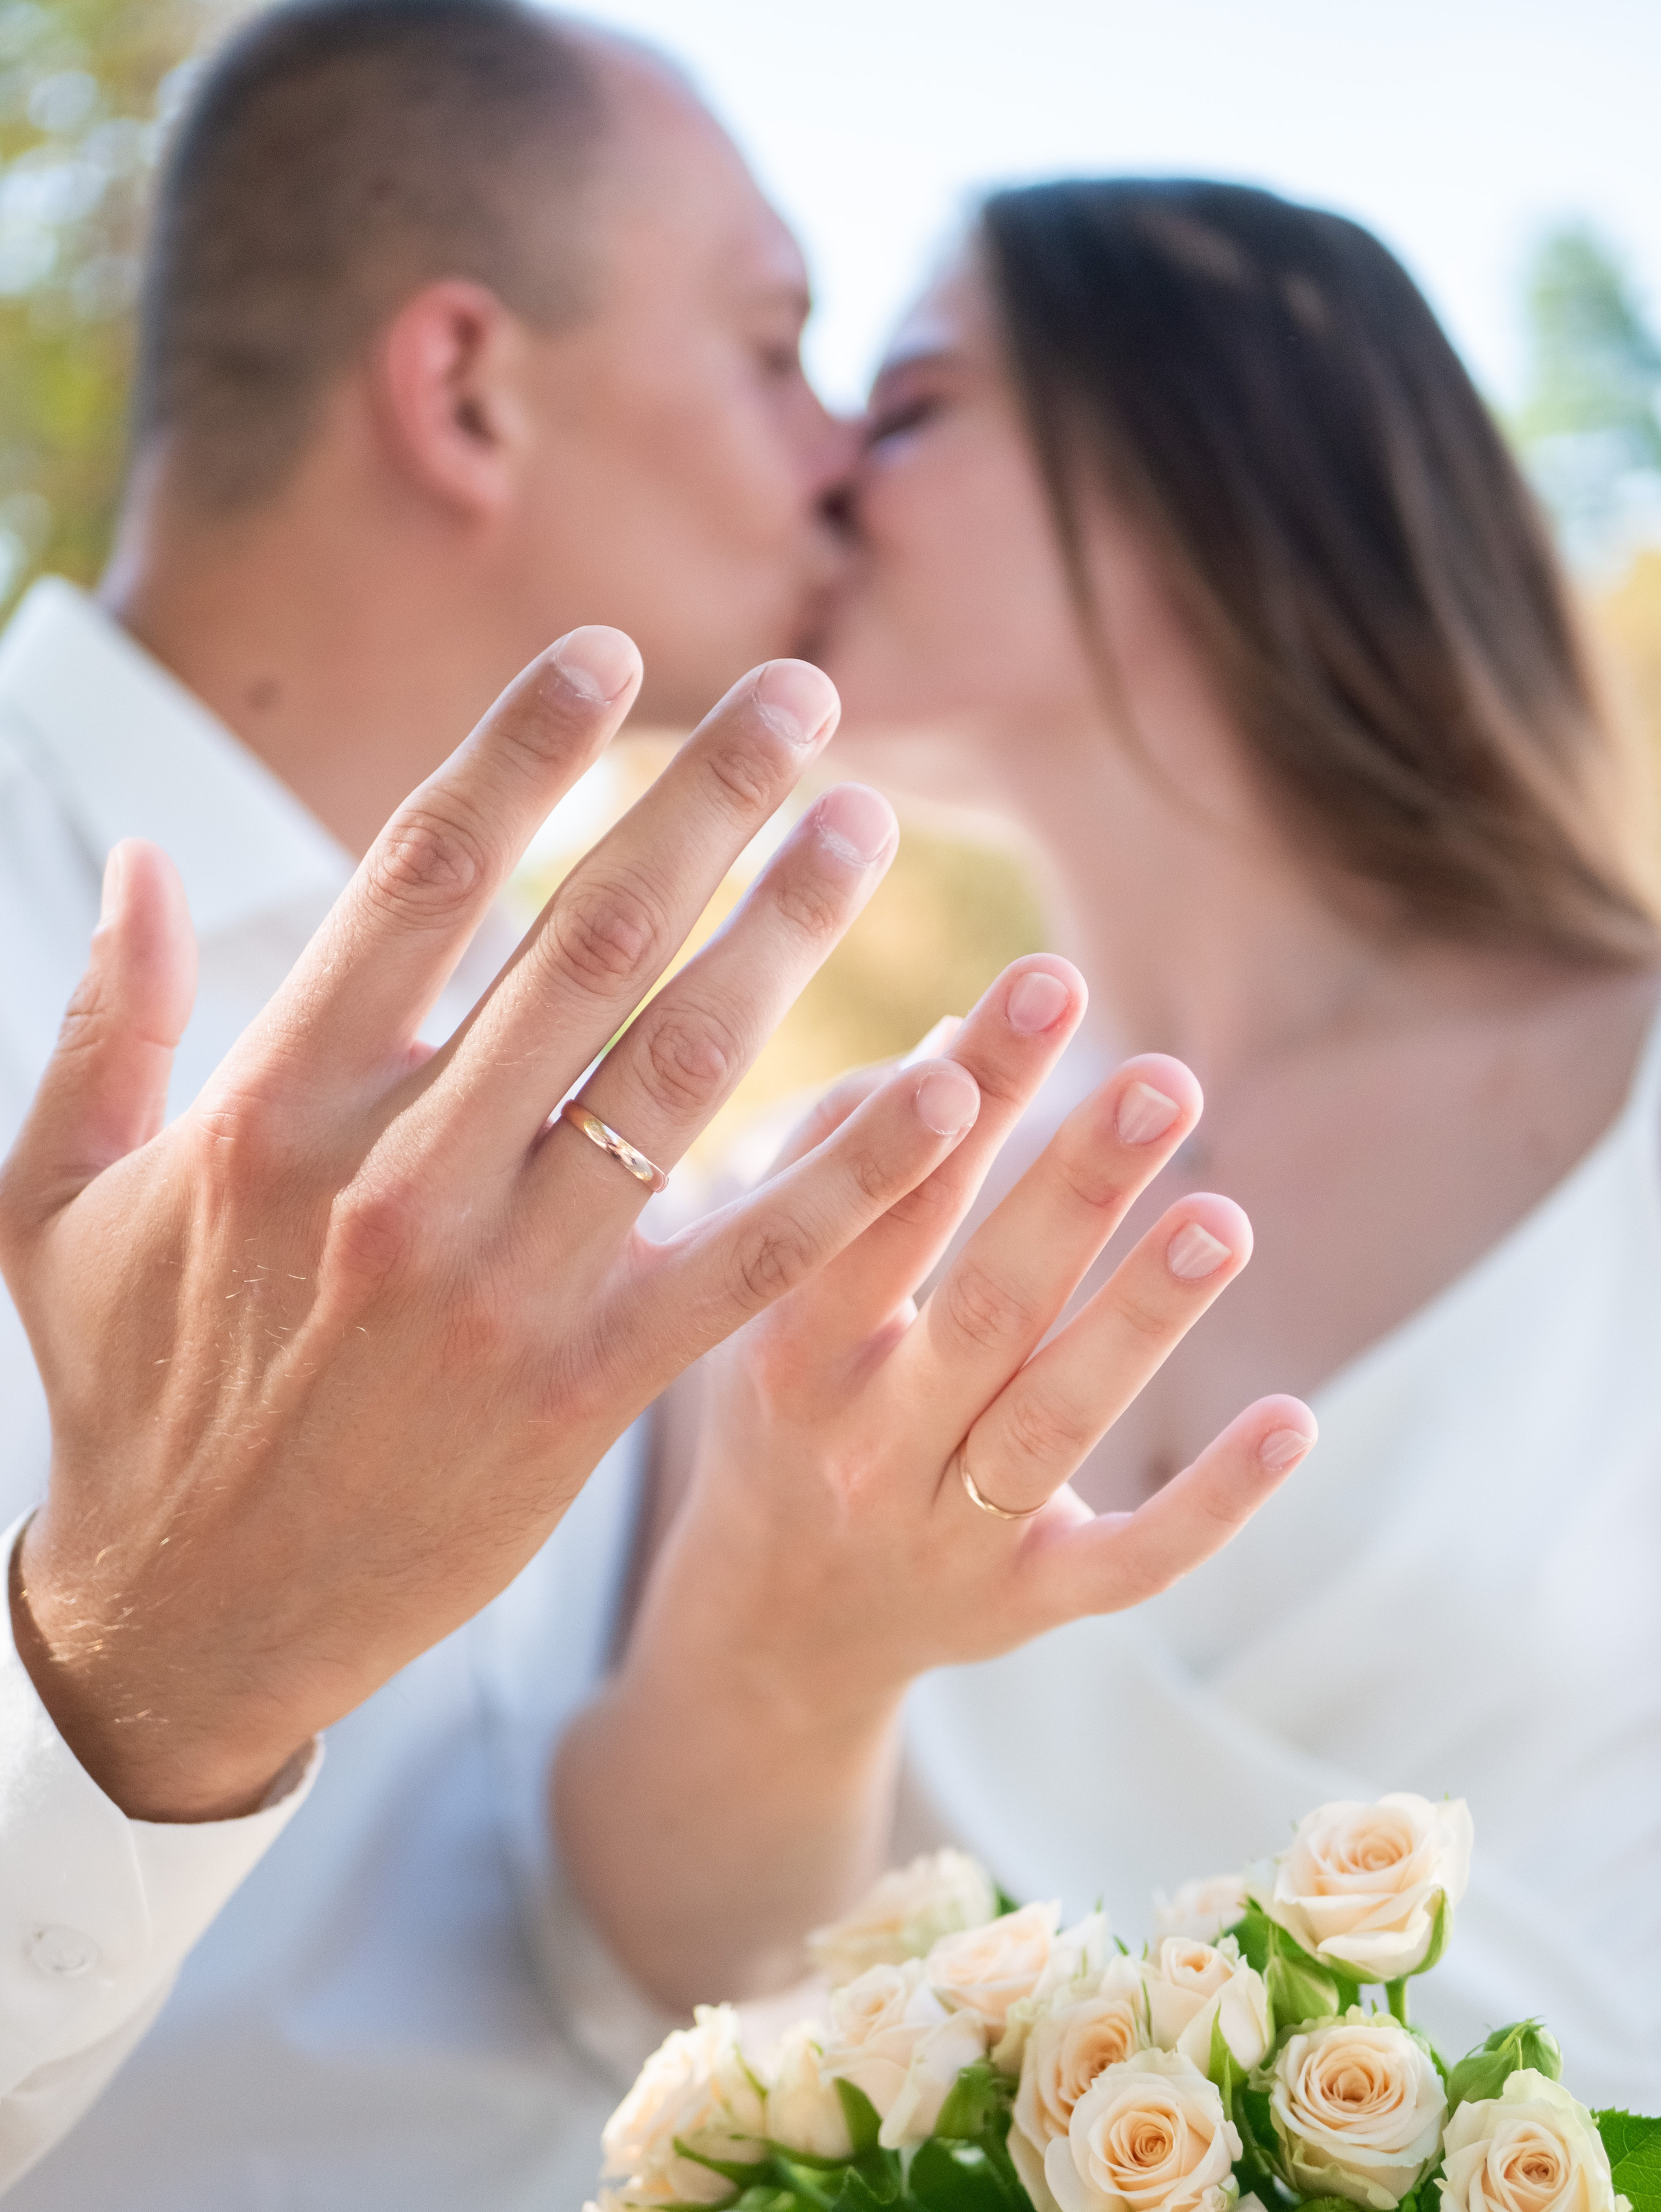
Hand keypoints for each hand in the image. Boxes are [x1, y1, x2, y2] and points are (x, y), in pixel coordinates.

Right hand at [0, 632, 984, 1821]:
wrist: (193, 1615)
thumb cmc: (134, 1389)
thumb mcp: (56, 1201)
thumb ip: (106, 1023)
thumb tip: (144, 863)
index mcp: (273, 1106)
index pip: (418, 879)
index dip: (524, 751)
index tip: (613, 652)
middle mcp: (396, 1179)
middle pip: (581, 944)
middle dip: (701, 802)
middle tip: (801, 699)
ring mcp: (501, 1291)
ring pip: (673, 1076)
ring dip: (785, 936)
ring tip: (863, 827)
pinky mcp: (585, 1395)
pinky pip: (741, 1264)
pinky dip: (846, 1174)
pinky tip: (943, 1087)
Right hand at [557, 955, 1313, 2002]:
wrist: (763, 1634)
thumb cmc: (779, 1414)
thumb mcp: (762, 1296)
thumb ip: (839, 1163)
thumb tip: (957, 1038)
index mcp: (786, 1356)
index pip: (882, 1211)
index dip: (960, 1103)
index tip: (1039, 989)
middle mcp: (862, 1450)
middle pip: (982, 1309)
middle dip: (1075, 1189)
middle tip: (1164, 1080)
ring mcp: (947, 1538)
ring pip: (1054, 1423)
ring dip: (1141, 1322)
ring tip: (1224, 1219)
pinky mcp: (1026, 1606)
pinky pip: (1127, 1563)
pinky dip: (1211, 1501)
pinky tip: (1294, 1419)